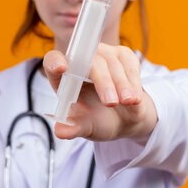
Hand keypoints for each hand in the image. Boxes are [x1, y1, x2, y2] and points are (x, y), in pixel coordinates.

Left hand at [43, 44, 157, 141]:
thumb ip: (72, 128)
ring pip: (111, 63)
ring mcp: (102, 55)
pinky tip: (135, 98)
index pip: (52, 60)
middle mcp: (81, 60)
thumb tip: (60, 132)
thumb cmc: (97, 119)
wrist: (124, 119)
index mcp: (63, 76)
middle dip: (102, 82)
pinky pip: (129, 64)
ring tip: (127, 102)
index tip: (61, 69)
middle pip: (88, 62)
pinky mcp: (123, 55)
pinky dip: (133, 81)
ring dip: (120, 84)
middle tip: (110, 103)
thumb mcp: (84, 127)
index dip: (55, 62)